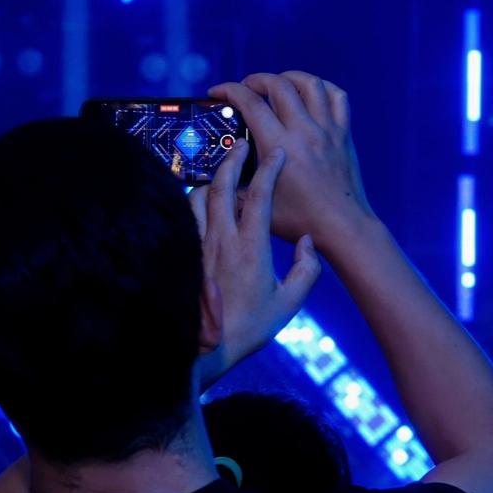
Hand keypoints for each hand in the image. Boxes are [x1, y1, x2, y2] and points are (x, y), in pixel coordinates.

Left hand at [189, 142, 321, 367]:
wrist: (207, 349)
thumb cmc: (250, 327)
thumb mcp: (289, 302)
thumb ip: (306, 269)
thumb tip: (308, 243)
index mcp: (250, 249)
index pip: (258, 197)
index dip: (268, 170)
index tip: (277, 155)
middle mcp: (220, 241)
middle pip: (220, 187)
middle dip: (232, 160)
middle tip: (242, 144)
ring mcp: (198, 247)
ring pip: (196, 198)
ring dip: (210, 181)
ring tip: (222, 175)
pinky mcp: (184, 255)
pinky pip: (185, 218)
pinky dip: (193, 202)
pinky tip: (200, 203)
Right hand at [208, 72, 374, 248]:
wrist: (343, 228)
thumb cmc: (302, 221)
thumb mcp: (259, 206)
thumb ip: (234, 189)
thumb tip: (216, 178)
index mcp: (280, 147)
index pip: (250, 104)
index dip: (229, 91)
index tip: (217, 92)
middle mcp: (305, 133)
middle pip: (279, 86)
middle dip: (256, 80)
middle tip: (245, 88)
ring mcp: (328, 131)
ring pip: (311, 84)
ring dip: (289, 77)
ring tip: (276, 84)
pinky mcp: (344, 135)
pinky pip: (338, 98)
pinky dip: (323, 88)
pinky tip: (310, 93)